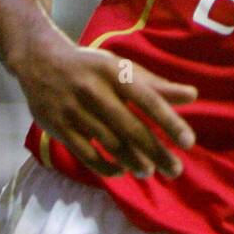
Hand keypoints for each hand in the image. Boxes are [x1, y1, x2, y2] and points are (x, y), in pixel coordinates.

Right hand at [14, 34, 197, 179]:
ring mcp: (75, 111)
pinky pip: (85, 153)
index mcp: (116, 73)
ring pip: (109, 143)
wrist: (40, 62)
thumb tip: (193, 96)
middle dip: (156, 152)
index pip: (148, 100)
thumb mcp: (123, 68)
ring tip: (149, 172)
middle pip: (131, 128)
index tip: (188, 142)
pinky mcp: (59, 127)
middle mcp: (95, 91)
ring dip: (133, 161)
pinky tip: (120, 172)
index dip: (169, 122)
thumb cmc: (92, 67)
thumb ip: (157, 85)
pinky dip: (105, 166)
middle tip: (176, 170)